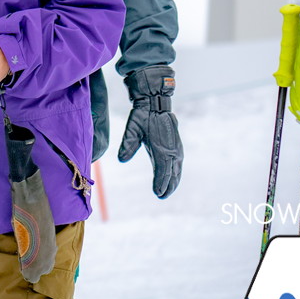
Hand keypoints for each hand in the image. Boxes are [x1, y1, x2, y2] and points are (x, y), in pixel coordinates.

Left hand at [118, 65, 182, 198]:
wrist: (156, 103)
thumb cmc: (142, 116)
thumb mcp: (132, 129)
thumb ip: (128, 144)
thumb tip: (121, 159)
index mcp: (162, 148)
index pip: (163, 171)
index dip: (161, 183)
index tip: (157, 193)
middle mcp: (172, 150)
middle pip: (172, 174)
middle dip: (168, 186)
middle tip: (162, 196)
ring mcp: (176, 148)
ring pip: (177, 170)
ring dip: (173, 181)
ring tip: (167, 191)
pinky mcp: (177, 146)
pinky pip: (178, 164)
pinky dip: (176, 173)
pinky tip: (172, 177)